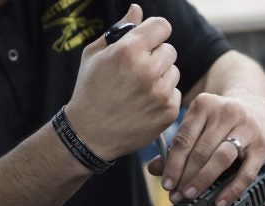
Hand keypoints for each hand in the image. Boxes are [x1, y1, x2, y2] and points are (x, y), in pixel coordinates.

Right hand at [65, 4, 180, 159]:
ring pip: (174, 72)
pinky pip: (176, 93)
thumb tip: (137, 9)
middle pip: (170, 50)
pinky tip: (146, 104)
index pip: (162, 26)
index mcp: (128, 52)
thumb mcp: (94, 56)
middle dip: (156, 56)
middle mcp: (148, 71)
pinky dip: (164, 96)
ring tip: (141, 89)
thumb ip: (118, 29)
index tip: (149, 40)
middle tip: (139, 70)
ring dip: (161, 77)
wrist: (89, 134)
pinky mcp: (168, 112)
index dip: (155, 32)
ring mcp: (160, 93)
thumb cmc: (89, 92)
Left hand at [148, 91, 264, 205]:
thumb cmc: (221, 120)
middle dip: (186, 176)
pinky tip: (220, 201)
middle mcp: (226, 112)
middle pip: (201, 150)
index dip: (173, 164)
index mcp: (205, 105)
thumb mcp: (199, 124)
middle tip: (176, 194)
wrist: (256, 106)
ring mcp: (247, 128)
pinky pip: (246, 172)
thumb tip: (154, 168)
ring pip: (221, 158)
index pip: (184, 139)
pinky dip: (231, 189)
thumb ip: (179, 145)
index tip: (167, 183)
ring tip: (191, 195)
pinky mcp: (263, 145)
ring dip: (203, 180)